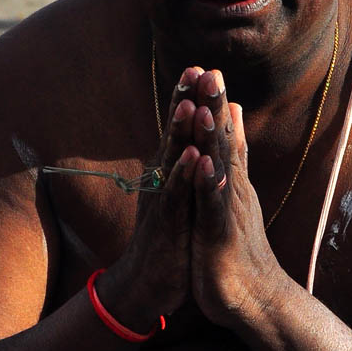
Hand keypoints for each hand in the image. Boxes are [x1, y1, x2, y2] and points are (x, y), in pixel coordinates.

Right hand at [98, 67, 201, 327]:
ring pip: (172, 159)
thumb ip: (188, 163)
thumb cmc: (170, 236)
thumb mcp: (182, 196)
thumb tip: (194, 139)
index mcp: (172, 171)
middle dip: (185, 100)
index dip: (191, 99)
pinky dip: (181, 176)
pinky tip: (190, 157)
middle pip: (176, 133)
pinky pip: (174, 197)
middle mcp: (163, 179)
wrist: (148, 283)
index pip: (183, 129)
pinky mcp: (165, 224)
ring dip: (180, 131)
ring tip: (190, 102)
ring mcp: (163, 200)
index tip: (203, 67)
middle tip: (196, 68)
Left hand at [187, 71, 283, 326]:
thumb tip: (234, 117)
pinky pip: (214, 207)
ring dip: (212, 138)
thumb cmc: (239, 248)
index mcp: (230, 181)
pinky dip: (209, 185)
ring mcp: (229, 211)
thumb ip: (234, 155)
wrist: (256, 297)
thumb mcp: (234, 195)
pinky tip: (204, 164)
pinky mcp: (221, 235)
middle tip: (211, 71)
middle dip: (215, 107)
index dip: (215, 103)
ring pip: (220, 169)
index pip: (222, 135)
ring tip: (205, 108)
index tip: (206, 68)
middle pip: (224, 142)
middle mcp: (233, 189)